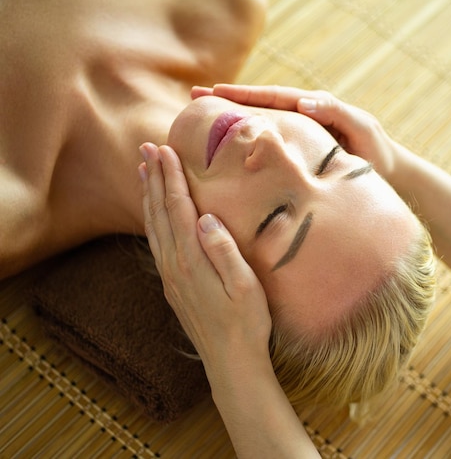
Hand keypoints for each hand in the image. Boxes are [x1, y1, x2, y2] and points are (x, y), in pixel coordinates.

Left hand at [139, 143, 271, 377]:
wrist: (230, 362)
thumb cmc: (246, 323)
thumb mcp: (245, 286)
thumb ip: (224, 250)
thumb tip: (205, 218)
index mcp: (193, 260)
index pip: (179, 209)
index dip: (172, 178)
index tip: (165, 150)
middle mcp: (175, 265)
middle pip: (160, 213)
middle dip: (154, 178)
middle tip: (147, 148)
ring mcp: (170, 277)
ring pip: (153, 227)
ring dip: (148, 197)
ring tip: (143, 172)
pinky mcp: (172, 286)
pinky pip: (156, 243)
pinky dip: (151, 221)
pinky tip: (153, 214)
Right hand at [191, 84, 403, 179]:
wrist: (389, 173)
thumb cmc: (377, 153)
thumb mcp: (361, 130)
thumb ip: (337, 113)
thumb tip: (305, 101)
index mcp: (314, 108)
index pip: (273, 97)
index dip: (243, 95)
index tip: (214, 92)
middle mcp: (304, 116)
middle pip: (260, 104)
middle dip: (228, 100)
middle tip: (195, 96)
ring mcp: (301, 133)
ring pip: (262, 121)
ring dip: (234, 118)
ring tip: (204, 116)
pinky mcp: (302, 149)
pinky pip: (271, 140)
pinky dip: (250, 137)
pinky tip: (231, 146)